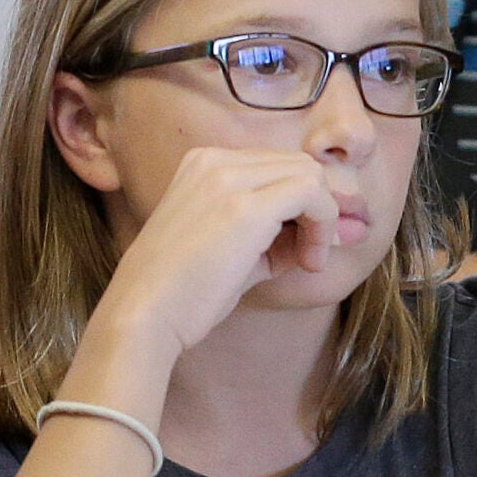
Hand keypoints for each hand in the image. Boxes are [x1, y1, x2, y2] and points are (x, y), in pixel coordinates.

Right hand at [90, 147, 340, 354]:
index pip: (279, 166)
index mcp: (204, 164)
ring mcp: (227, 179)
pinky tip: (308, 261)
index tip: (304, 247)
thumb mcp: (237, 250)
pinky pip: (312, 194)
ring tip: (307, 261)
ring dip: (323, 219)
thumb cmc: (185, 292)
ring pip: (311, 175)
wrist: (144, 315)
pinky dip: (323, 226)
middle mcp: (213, 161)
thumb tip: (331, 231)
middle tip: (310, 256)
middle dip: (319, 208)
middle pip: (300, 164)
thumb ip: (280, 234)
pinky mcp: (244, 207)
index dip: (304, 205)